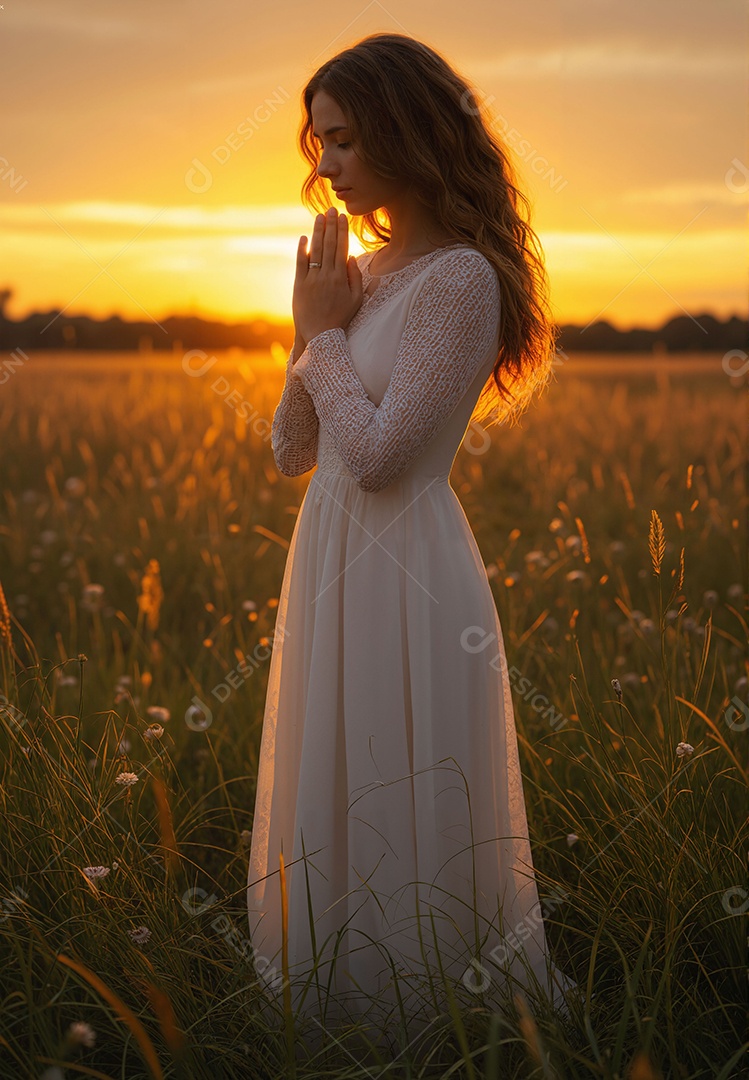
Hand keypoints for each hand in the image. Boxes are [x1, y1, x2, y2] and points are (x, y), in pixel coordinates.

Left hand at [293, 207, 362, 345]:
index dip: (342, 231)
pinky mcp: (299, 285)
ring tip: (319, 217)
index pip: (342, 248)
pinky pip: (301, 264)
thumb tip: (352, 258)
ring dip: (318, 232)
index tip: (342, 217)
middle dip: (330, 225)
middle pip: (329, 245)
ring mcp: (312, 279)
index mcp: (341, 278)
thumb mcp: (355, 300)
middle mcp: (326, 275)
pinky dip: (302, 250)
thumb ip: (356, 278)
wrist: (320, 336)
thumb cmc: (340, 318)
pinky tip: (304, 238)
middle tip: (331, 209)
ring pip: (316, 251)